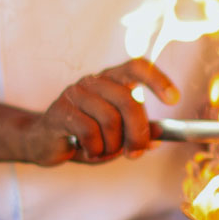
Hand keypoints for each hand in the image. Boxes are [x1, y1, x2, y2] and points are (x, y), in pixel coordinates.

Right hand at [27, 59, 178, 165]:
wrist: (43, 141)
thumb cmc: (84, 136)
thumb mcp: (115, 135)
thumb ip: (135, 133)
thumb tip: (157, 139)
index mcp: (111, 80)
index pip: (137, 66)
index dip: (158, 79)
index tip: (174, 100)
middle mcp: (94, 81)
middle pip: (128, 101)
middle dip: (138, 133)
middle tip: (136, 153)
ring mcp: (75, 93)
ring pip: (110, 119)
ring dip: (113, 145)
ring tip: (104, 151)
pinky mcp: (60, 111)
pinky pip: (89, 131)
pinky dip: (95, 148)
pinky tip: (88, 150)